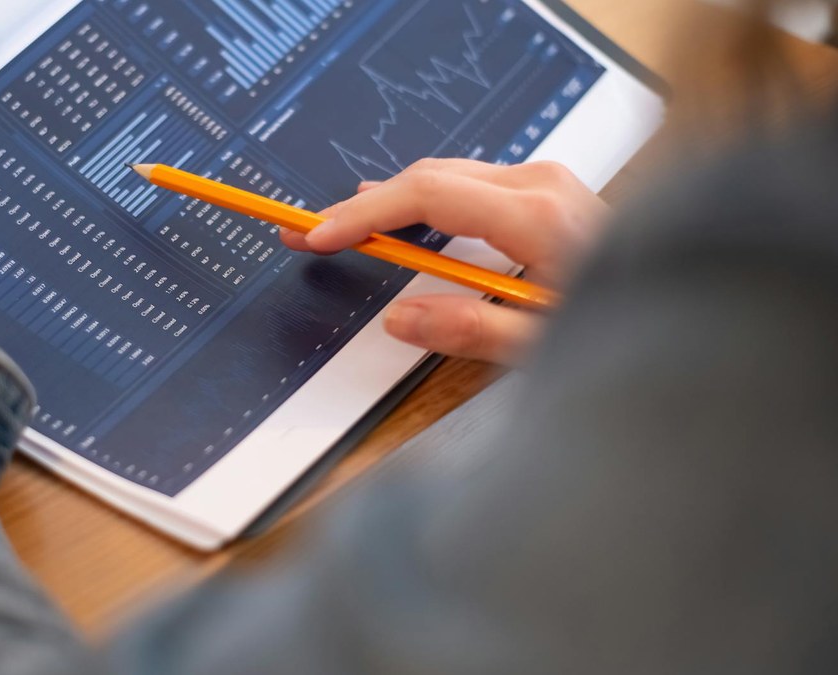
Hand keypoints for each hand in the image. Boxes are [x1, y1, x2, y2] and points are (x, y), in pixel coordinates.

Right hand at [281, 159, 607, 364]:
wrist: (684, 307)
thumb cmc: (628, 328)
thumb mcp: (547, 347)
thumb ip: (471, 332)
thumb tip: (400, 318)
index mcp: (536, 215)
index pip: (426, 195)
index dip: (363, 215)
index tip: (318, 235)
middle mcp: (540, 185)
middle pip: (428, 177)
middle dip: (363, 204)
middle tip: (309, 231)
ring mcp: (546, 182)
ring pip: (446, 174)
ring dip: (390, 198)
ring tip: (341, 226)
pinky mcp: (548, 191)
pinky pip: (469, 182)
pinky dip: (424, 198)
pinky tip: (399, 212)